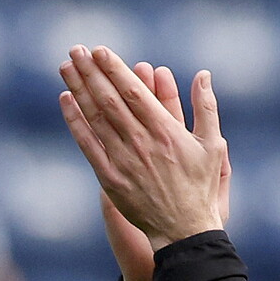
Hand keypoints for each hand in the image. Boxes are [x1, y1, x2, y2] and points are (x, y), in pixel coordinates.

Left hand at [58, 45, 230, 255]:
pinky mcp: (109, 178)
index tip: (100, 51)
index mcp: (166, 131)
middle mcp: (141, 142)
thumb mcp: (214, 146)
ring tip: (66, 66)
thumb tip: (203, 75)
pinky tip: (65, 101)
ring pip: (95, 117)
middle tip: (76, 50)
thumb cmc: (202, 187)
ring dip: (78, 89)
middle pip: (109, 99)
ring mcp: (123, 160)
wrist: (184, 230)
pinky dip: (75, 121)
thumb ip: (207, 108)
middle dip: (91, 72)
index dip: (115, 69)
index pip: (134, 92)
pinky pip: (87, 144)